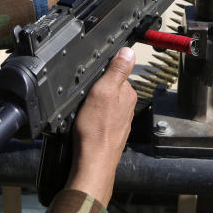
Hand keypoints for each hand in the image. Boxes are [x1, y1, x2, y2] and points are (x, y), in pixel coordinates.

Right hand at [65, 47, 136, 205]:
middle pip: (110, 88)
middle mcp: (127, 106)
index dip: (101, 75)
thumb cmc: (96, 130)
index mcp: (128, 93)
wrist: (93, 162)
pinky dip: (93, 118)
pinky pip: (100, 118)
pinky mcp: (110, 131)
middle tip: (84, 98)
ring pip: (104, 104)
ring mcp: (119, 120)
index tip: (90, 80)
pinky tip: (85, 123)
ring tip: (84, 112)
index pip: (116, 73)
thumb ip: (117, 70)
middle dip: (97, 90)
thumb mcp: (103, 91)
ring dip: (94, 105)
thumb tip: (128, 51)